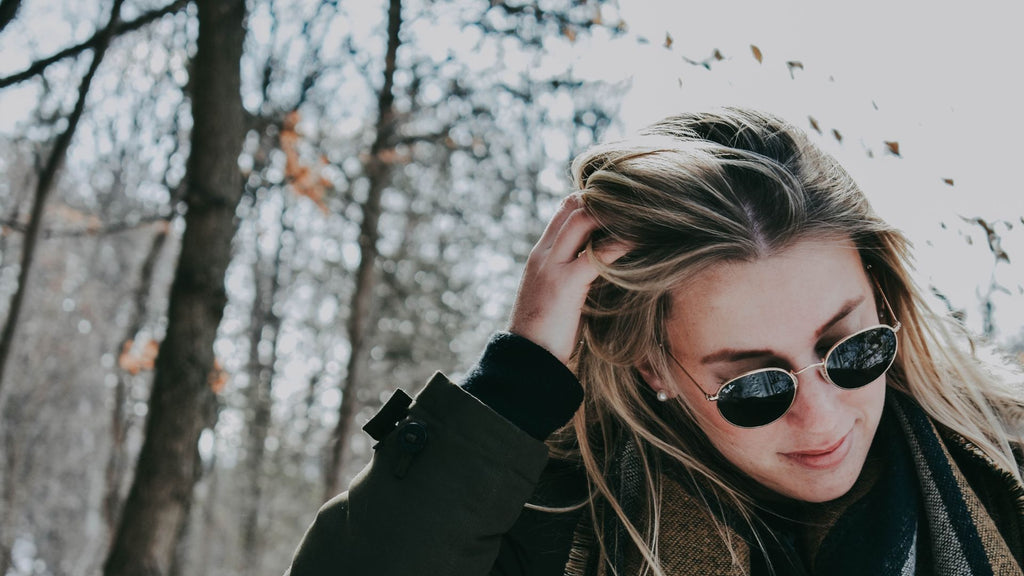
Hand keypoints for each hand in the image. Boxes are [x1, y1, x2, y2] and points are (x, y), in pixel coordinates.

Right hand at [507, 194, 627, 364]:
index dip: (591, 200)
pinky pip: (597, 254)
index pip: (563, 209)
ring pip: (582, 219)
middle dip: (604, 200)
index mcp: (540, 254)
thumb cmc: (546, 332)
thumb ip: (571, 274)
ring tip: (642, 216)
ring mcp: (552, 266)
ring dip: (613, 214)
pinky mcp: (566, 284)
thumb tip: (602, 266)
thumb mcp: (555, 294)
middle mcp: (543, 253)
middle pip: (573, 205)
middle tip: (636, 205)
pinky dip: (621, 244)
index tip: (619, 206)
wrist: (527, 359)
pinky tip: (641, 242)